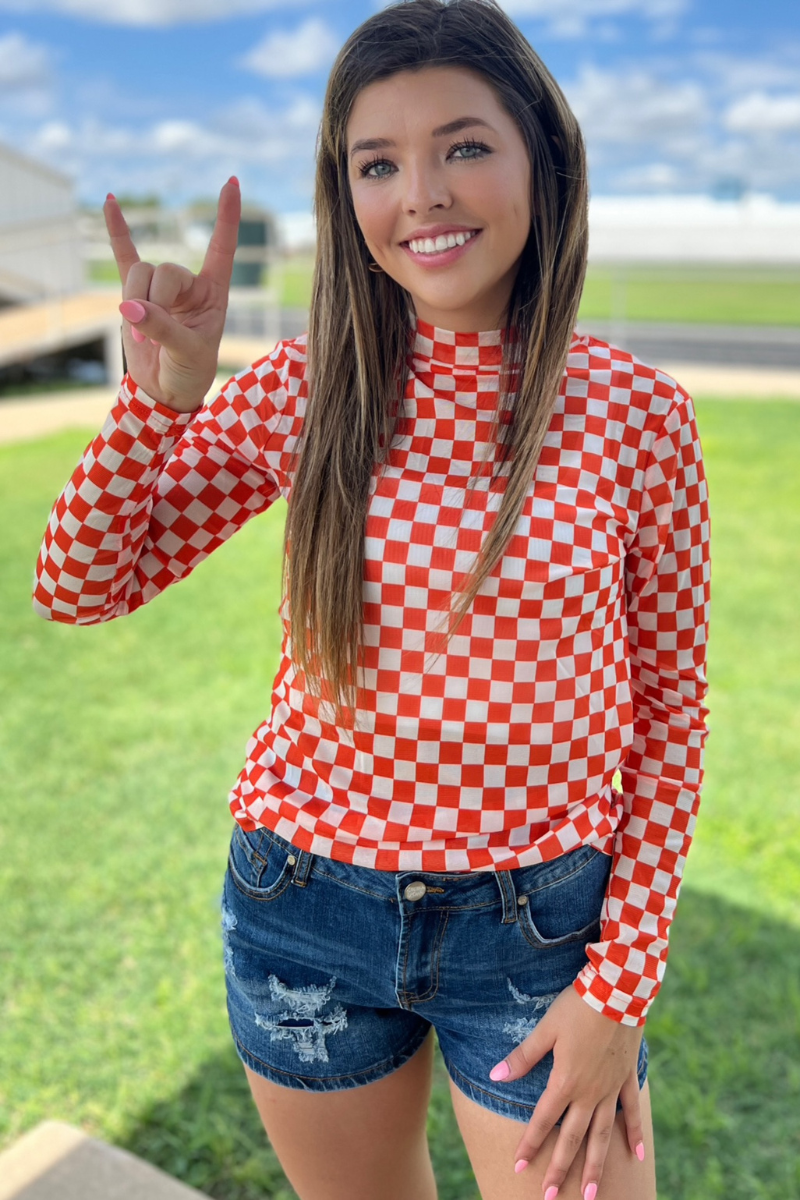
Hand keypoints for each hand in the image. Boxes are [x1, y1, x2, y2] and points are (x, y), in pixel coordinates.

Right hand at [104, 177, 241, 411]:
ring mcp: (161, 289)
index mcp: (214, 293)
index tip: (233, 183)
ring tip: (141, 340)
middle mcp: (189, 286)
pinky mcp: (135, 295)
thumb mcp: (187, 353)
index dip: (228, 217)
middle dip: (154, 302)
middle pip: (165, 271)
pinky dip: (117, 231)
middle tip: (152, 338)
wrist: (165, 391)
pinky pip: (124, 257)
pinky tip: (110, 201)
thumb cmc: (189, 372)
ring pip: (140, 274)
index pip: (221, 248)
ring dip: (134, 305)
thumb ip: (162, 329)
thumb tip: (130, 308)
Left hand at [489, 984, 645, 1197]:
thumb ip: (523, 1057)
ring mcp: (611, 1088)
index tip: (518, 1167)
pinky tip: (638, 1157)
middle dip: (560, 1169)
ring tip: (592, 1195)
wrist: (617, 992)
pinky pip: (631, 1112)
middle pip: (573, 1138)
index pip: (543, 1121)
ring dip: (596, 1166)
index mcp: (565, 1081)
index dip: (530, 1144)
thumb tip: (495, 1076)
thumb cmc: (576, 1008)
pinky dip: (634, 1134)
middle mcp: (589, 1093)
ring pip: (602, 1136)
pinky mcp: (628, 1078)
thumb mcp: (545, 1030)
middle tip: (551, 1197)